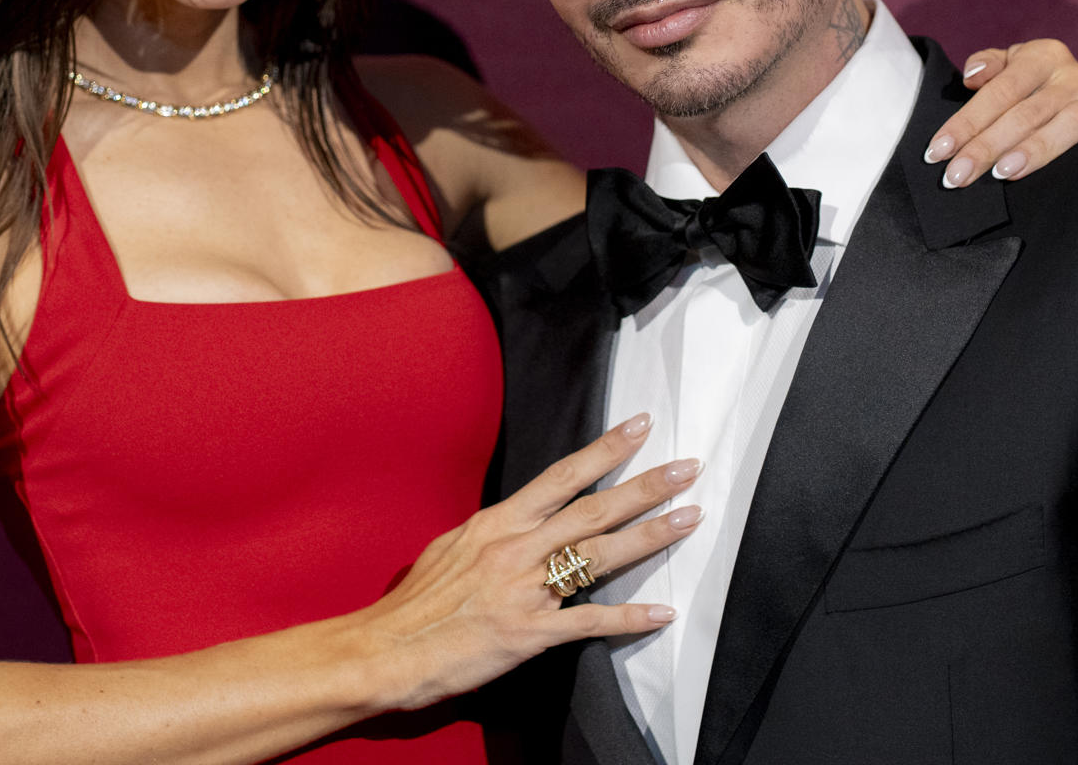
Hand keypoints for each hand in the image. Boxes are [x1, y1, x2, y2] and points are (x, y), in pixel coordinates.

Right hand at [357, 414, 698, 710]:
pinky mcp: (529, 633)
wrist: (387, 649)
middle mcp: (516, 549)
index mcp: (497, 523)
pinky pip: (588, 621)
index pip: (561, 477)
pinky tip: (660, 612)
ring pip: (599, 556)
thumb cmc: (415, 603)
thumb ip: (492, 534)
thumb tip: (517, 523)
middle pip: (593, 509)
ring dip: (650, 536)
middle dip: (645, 486)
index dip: (604, 450)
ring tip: (689, 518)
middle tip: (687, 467)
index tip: (639, 427)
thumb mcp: (451, 548)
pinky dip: (628, 618)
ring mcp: (525, 590)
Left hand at [923, 39, 1077, 187]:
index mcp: (1043, 55)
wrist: (1077, 82)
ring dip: (1037, 148)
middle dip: (987, 147)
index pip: (999, 91)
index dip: (966, 122)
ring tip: (1004, 173)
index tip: (938, 151)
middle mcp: (1074, 74)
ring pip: (1071, 122)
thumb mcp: (1009, 65)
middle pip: (1026, 112)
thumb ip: (987, 65)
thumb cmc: (1030, 81)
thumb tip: (971, 77)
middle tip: (958, 176)